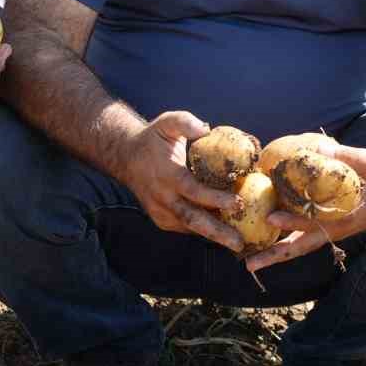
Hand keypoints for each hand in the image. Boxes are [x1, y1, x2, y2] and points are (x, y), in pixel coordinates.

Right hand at [113, 112, 243, 252]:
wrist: (125, 157)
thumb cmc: (153, 139)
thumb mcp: (167, 123)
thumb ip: (185, 122)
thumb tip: (206, 130)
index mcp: (167, 175)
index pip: (193, 191)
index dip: (215, 199)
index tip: (238, 202)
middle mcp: (162, 197)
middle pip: (192, 220)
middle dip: (217, 233)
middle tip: (239, 243)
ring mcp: (160, 211)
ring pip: (190, 228)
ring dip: (214, 235)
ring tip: (238, 242)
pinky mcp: (161, 219)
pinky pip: (186, 227)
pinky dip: (204, 231)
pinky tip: (224, 231)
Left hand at [244, 142, 365, 271]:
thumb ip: (347, 156)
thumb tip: (321, 147)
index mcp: (344, 216)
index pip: (314, 222)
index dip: (294, 221)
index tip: (272, 217)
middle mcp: (333, 229)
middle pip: (301, 246)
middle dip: (275, 255)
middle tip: (249, 264)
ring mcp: (328, 231)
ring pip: (298, 247)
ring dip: (274, 255)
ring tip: (249, 263)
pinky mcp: (323, 228)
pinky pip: (300, 238)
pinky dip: (282, 242)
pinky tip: (260, 241)